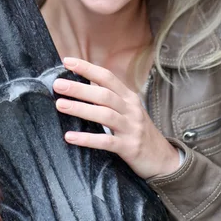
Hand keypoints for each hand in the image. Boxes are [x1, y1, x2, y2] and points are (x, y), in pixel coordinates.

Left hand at [53, 57, 179, 178]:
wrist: (163, 159)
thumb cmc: (138, 132)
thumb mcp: (128, 111)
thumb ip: (110, 99)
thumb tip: (82, 86)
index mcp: (129, 97)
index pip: (107, 77)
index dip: (87, 68)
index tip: (67, 61)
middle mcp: (131, 109)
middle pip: (104, 94)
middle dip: (79, 88)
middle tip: (58, 84)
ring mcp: (131, 128)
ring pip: (105, 114)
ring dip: (81, 109)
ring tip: (60, 105)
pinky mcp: (129, 147)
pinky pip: (106, 142)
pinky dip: (87, 139)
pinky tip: (70, 137)